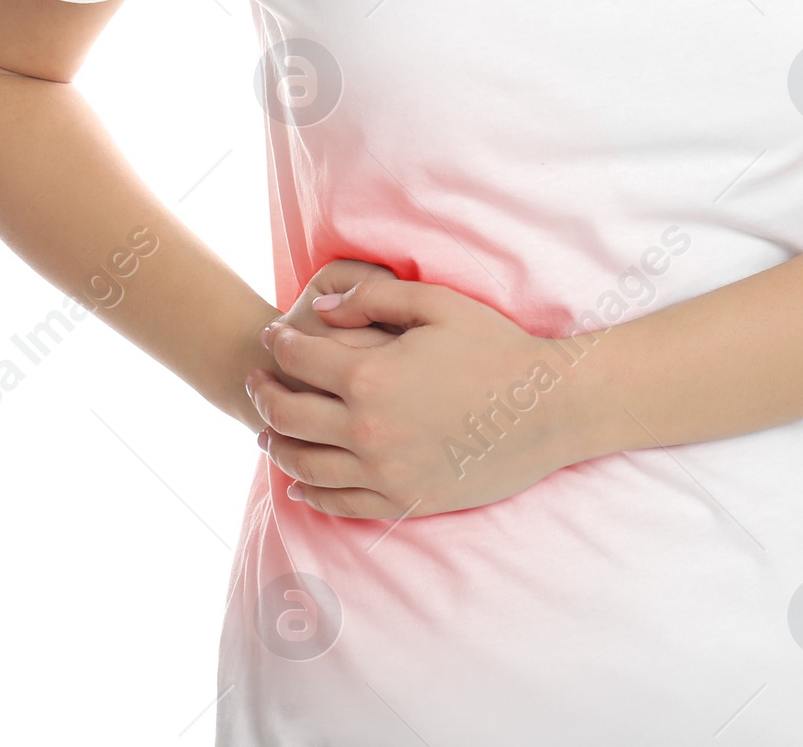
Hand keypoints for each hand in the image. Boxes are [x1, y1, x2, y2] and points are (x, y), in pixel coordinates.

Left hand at [246, 273, 586, 518]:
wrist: (547, 409)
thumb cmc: (496, 347)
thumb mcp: (436, 304)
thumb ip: (372, 299)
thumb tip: (322, 310)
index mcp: (371, 378)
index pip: (300, 359)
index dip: (278, 344)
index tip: (270, 336)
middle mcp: (367, 432)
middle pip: (289, 416)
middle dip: (263, 394)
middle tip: (255, 381)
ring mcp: (384, 474)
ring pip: (306, 465)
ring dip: (277, 444)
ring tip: (266, 431)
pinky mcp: (404, 503)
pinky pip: (339, 504)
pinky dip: (310, 491)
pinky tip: (300, 480)